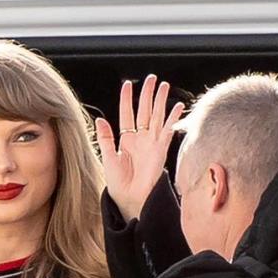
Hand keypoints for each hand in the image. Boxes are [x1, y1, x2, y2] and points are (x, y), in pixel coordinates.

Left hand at [96, 74, 184, 220]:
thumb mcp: (108, 158)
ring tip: (164, 86)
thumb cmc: (118, 183)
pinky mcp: (161, 150)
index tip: (128, 84)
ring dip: (160, 101)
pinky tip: (177, 106)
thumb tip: (100, 119)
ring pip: (157, 116)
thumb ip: (106, 138)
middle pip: (144, 111)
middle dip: (148, 94)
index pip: (127, 113)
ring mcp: (151, 143)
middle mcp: (140, 139)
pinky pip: (168, 130)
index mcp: (126, 139)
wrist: (130, 199)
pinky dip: (172, 118)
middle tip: (152, 78)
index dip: (127, 99)